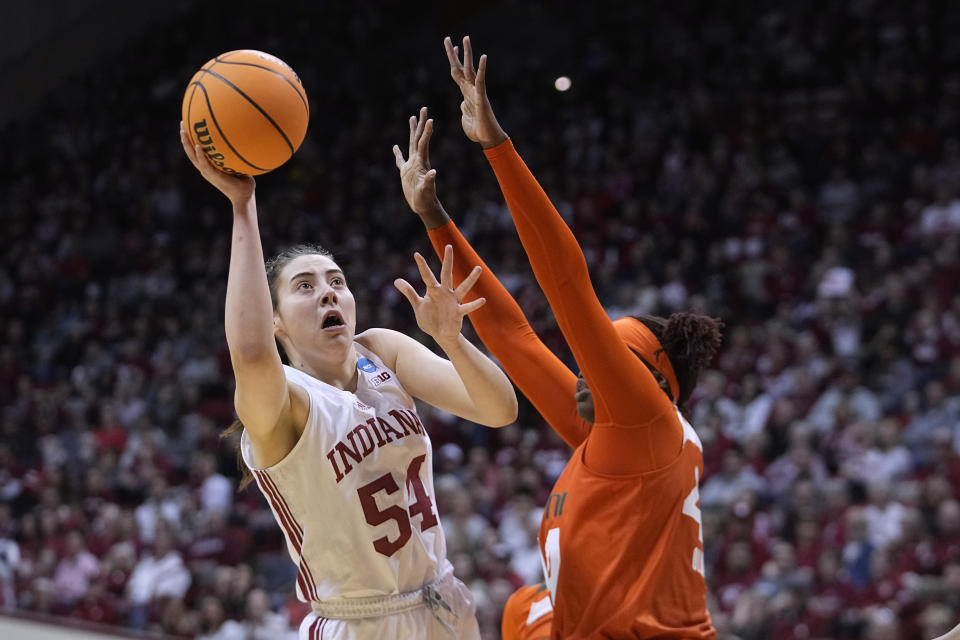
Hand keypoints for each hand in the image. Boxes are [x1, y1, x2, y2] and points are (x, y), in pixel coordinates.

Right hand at [180, 121, 254, 205]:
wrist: (244, 196)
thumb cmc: (244, 182)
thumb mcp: (238, 165)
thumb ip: (236, 155)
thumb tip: (242, 140)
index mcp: (209, 167)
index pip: (196, 152)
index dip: (191, 140)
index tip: (188, 126)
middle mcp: (205, 169)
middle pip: (190, 152)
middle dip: (184, 138)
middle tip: (182, 123)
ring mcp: (208, 173)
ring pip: (193, 157)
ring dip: (187, 144)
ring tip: (184, 131)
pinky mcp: (213, 176)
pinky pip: (205, 164)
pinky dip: (200, 155)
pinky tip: (198, 145)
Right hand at [393, 107, 448, 227]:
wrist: (423, 206)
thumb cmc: (426, 199)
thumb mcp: (427, 190)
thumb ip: (429, 181)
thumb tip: (433, 173)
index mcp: (421, 162)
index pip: (423, 143)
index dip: (426, 131)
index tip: (430, 119)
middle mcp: (417, 160)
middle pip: (418, 138)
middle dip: (421, 123)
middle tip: (424, 109)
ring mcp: (412, 166)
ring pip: (411, 144)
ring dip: (412, 131)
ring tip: (412, 117)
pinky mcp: (406, 173)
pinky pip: (400, 160)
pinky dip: (397, 153)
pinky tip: (395, 147)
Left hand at [394, 245, 484, 346]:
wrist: (440, 335)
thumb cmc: (430, 318)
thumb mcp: (418, 305)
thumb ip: (409, 292)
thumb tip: (396, 280)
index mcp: (434, 290)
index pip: (427, 275)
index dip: (421, 266)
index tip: (416, 254)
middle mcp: (445, 293)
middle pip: (446, 274)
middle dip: (448, 261)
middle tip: (449, 246)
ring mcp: (453, 302)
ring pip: (463, 287)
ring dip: (470, 279)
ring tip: (479, 268)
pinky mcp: (458, 313)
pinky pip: (467, 307)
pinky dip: (474, 304)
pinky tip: (483, 300)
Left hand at [444, 36, 507, 148]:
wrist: (487, 139)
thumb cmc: (478, 130)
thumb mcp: (465, 118)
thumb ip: (463, 108)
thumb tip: (461, 103)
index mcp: (466, 93)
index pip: (458, 74)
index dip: (454, 61)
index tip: (453, 48)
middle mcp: (471, 89)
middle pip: (461, 67)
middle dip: (455, 53)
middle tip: (447, 38)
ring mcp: (477, 92)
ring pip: (471, 69)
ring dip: (468, 54)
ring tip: (465, 38)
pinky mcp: (482, 98)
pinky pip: (481, 81)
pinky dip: (483, 69)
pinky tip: (484, 56)